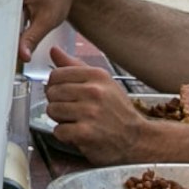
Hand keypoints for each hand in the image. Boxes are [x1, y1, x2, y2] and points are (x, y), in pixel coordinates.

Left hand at [37, 62, 158, 161]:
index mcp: (97, 75)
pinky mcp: (86, 133)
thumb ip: (75, 66)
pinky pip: (58, 130)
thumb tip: (54, 50)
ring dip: (61, 119)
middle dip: (58, 103)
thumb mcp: (102, 83)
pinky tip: (79, 133)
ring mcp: (90, 112)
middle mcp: (94, 91)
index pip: (56, 75)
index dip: (56, 86)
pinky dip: (65, 135)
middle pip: (52, 92)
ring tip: (77, 121)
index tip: (66, 94)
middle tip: (73, 111)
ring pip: (52, 110)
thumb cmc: (117, 110)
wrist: (136, 139)